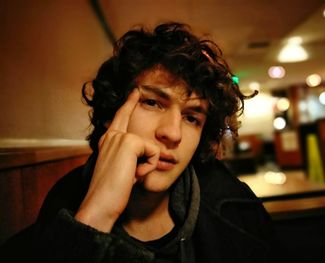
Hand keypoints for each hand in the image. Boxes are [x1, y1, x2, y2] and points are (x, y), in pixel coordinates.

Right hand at [75, 89, 159, 231]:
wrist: (100, 204)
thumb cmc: (111, 192)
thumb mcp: (123, 170)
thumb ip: (132, 157)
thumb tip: (153, 152)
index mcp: (108, 142)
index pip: (120, 117)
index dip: (128, 104)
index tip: (135, 92)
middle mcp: (111, 136)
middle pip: (128, 116)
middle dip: (132, 109)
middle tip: (136, 94)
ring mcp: (118, 137)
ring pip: (149, 146)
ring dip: (145, 165)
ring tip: (129, 177)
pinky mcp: (129, 142)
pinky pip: (153, 153)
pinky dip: (147, 168)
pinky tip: (132, 176)